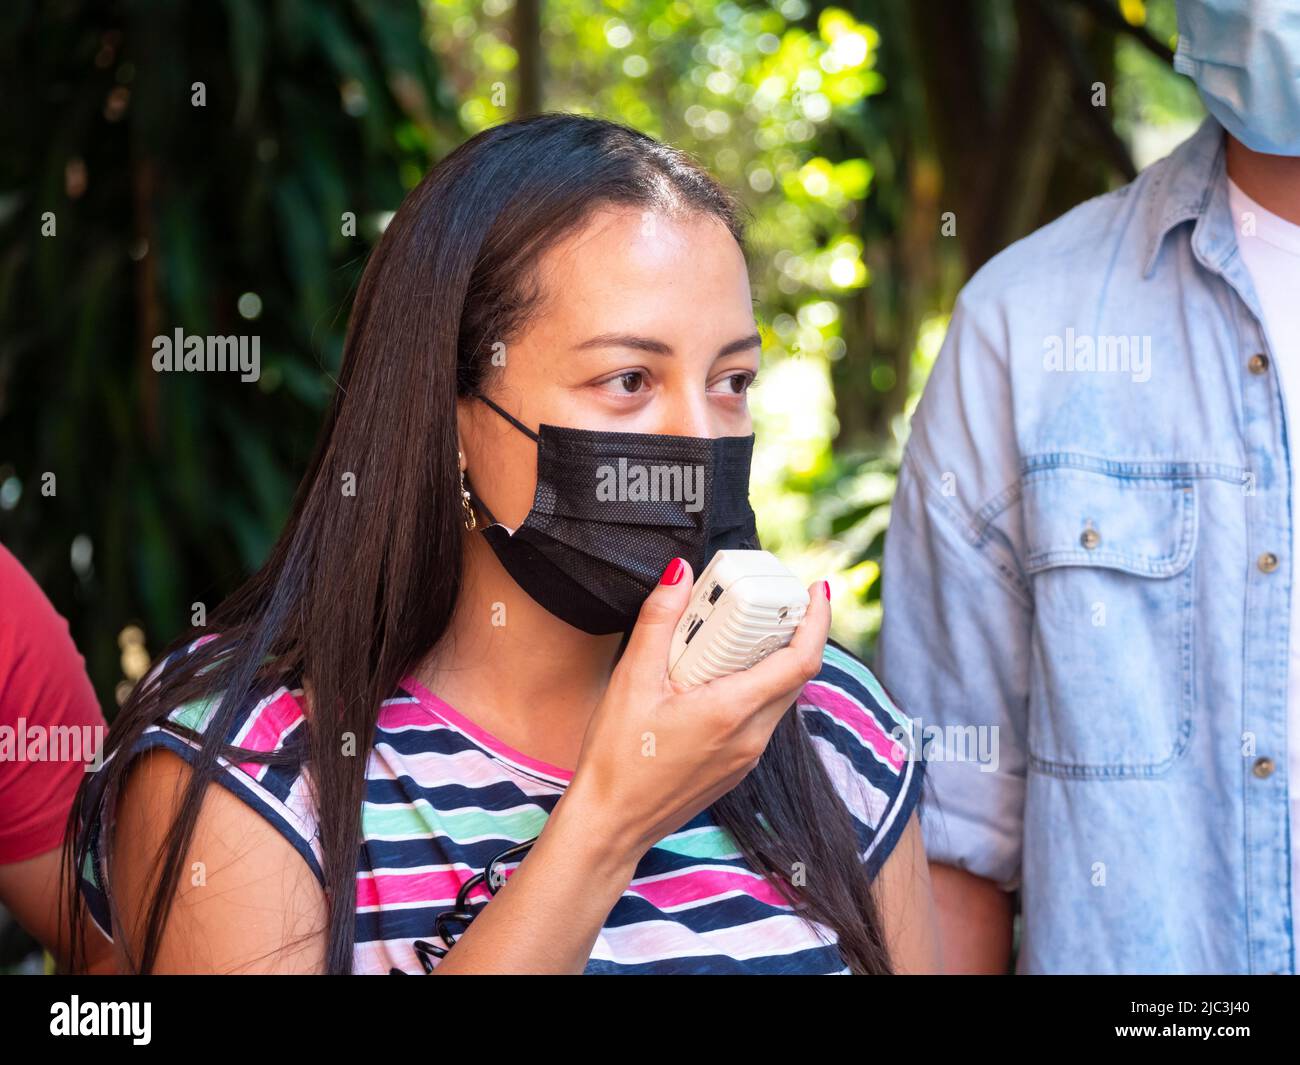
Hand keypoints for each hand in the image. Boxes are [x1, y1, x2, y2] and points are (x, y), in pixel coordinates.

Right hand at [563, 557, 830, 865]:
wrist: (610, 826)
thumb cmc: (616, 759)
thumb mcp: (631, 681)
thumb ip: (658, 622)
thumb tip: (680, 573)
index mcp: (732, 711)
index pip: (801, 660)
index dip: (817, 620)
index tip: (818, 589)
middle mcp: (751, 737)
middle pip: (795, 674)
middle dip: (793, 632)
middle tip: (773, 598)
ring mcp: (747, 757)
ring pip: (779, 696)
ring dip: (771, 660)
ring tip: (741, 631)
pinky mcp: (735, 767)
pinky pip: (760, 717)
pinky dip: (754, 686)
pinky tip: (718, 675)